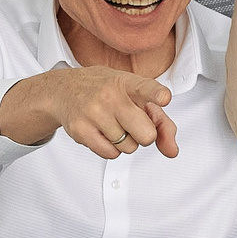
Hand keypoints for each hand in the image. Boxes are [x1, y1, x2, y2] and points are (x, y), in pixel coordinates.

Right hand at [3, 65, 177, 157]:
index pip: (147, 88)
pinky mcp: (80, 129)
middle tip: (132, 123)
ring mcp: (94, 112)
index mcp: (129, 83)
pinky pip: (111, 154)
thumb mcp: (136, 97)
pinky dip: (111, 149)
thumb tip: (172, 152)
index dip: (156, 95)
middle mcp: (111, 95)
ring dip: (125, 142)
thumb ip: (160, 122)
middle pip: (147, 135)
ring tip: (111, 123)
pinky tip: (101, 132)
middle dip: (145, 135)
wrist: (64, 90)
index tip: (164, 98)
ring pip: (130, 148)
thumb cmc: (108, 93)